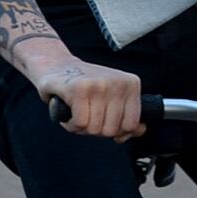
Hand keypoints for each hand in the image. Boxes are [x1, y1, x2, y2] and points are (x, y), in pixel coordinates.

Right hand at [28, 53, 148, 139]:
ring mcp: (99, 85)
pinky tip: (69, 112)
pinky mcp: (79, 89)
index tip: (105, 122)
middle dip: (96, 130)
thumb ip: (128, 116)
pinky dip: (71, 125)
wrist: (56, 65)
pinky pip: (80, 124)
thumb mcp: (112, 97)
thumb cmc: (86, 86)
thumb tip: (140, 131)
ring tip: (77, 112)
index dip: (116, 132)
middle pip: (111, 130)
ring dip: (81, 128)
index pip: (131, 124)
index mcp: (131, 84)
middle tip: (87, 115)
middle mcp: (118, 83)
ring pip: (94, 129)